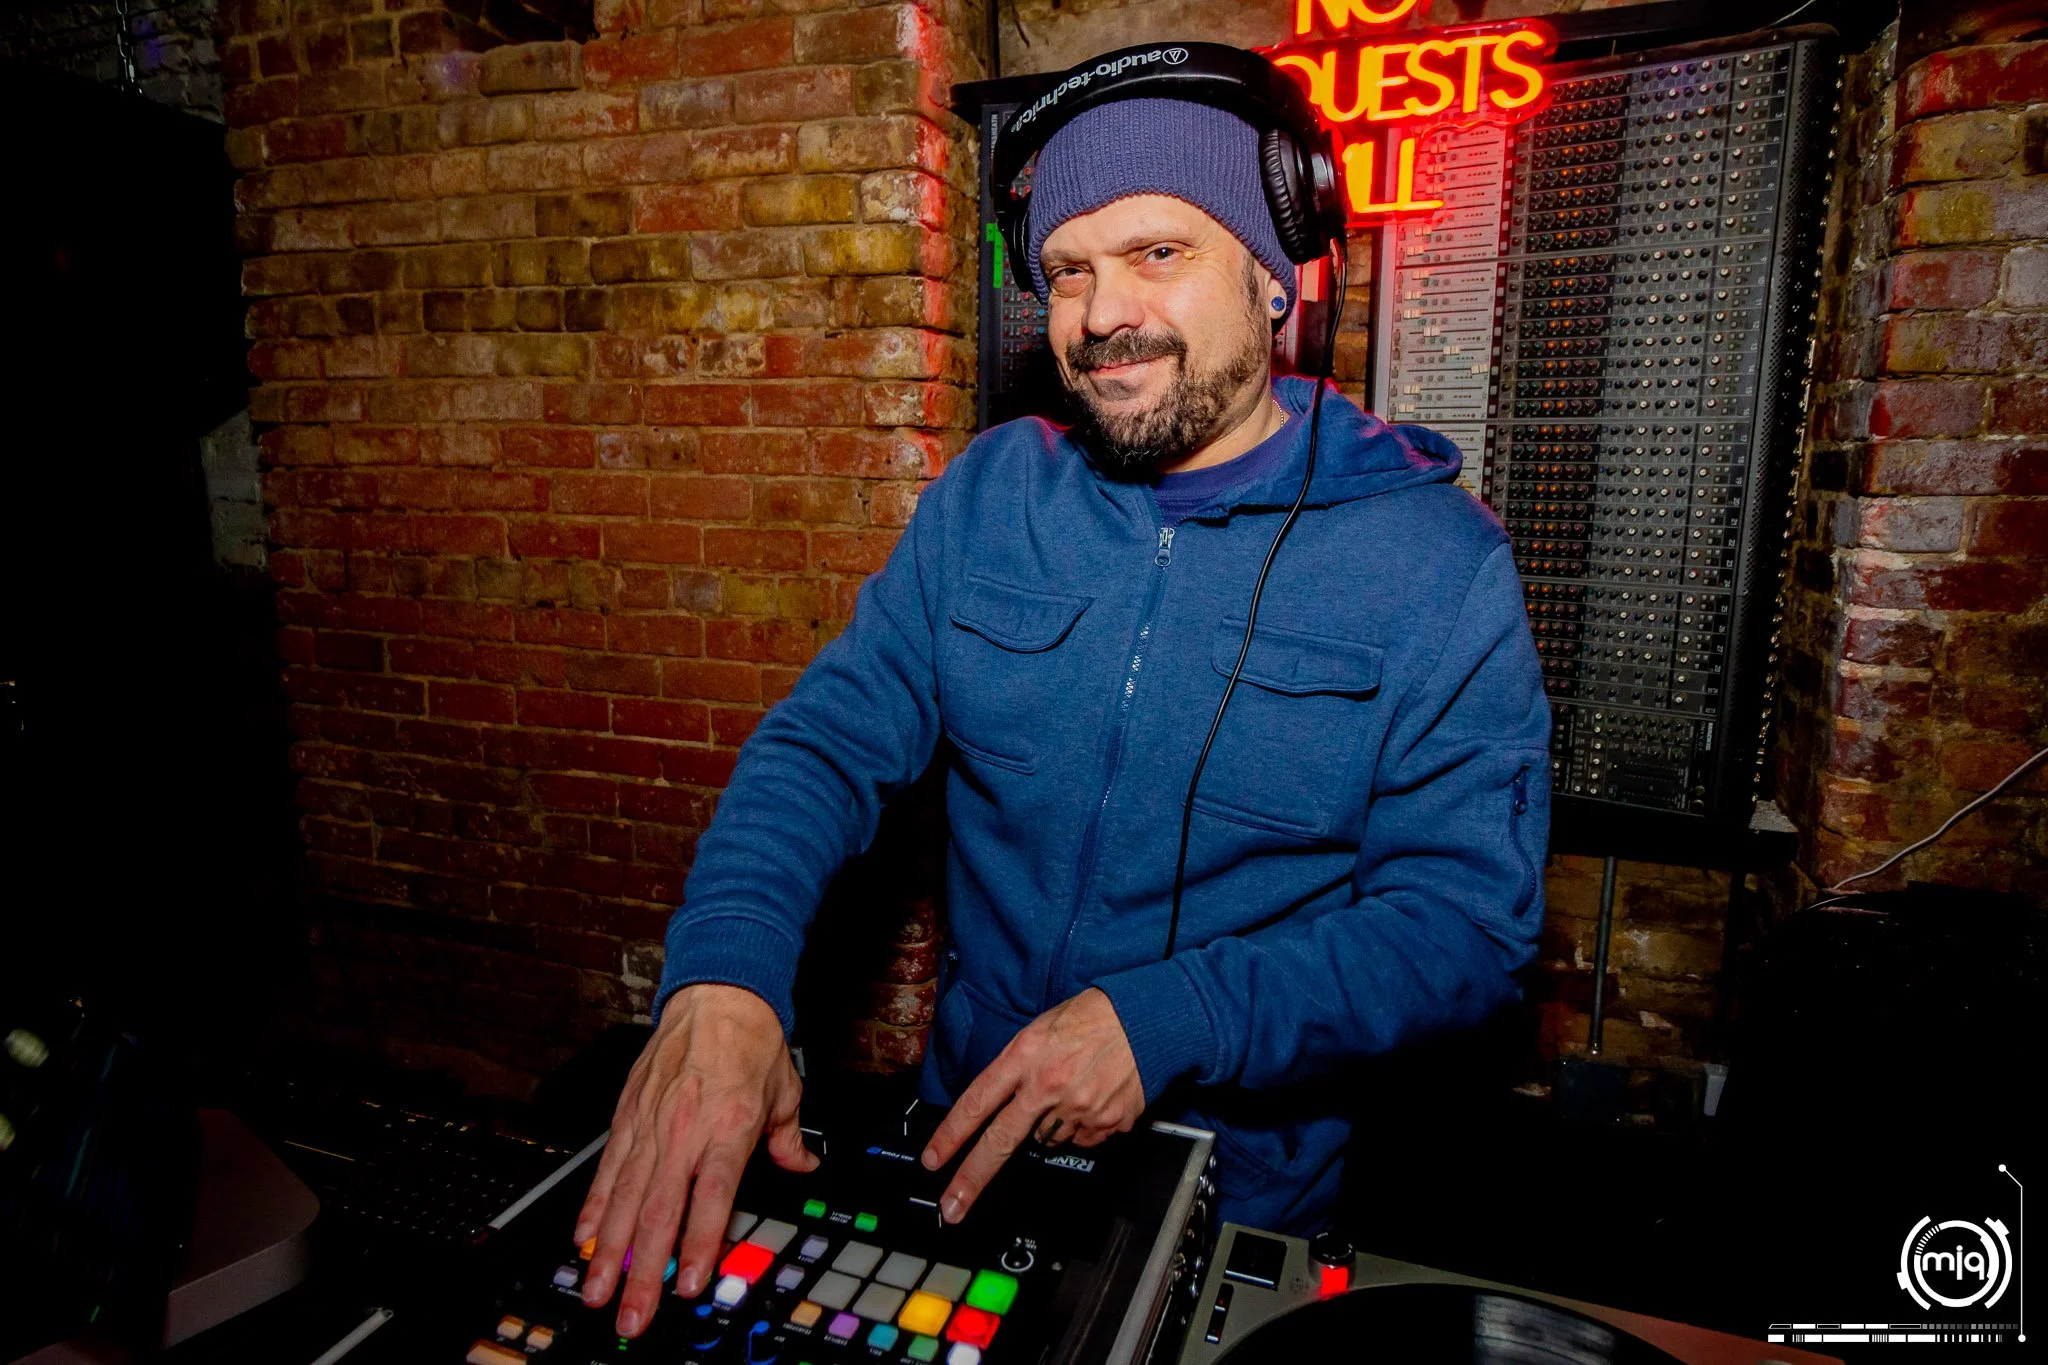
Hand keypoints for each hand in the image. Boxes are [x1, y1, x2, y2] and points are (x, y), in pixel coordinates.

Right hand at [573, 983, 816, 1336]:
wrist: (716, 993)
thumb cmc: (751, 1040)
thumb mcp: (786, 1091)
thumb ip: (789, 1139)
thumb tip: (803, 1168)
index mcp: (730, 1127)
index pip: (713, 1197)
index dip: (700, 1244)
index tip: (689, 1285)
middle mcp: (685, 1130)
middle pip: (659, 1213)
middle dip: (642, 1272)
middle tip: (631, 1315)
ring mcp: (651, 1125)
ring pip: (624, 1199)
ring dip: (609, 1252)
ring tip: (597, 1291)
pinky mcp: (627, 1116)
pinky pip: (607, 1170)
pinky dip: (593, 1208)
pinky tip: (583, 1240)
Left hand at [918, 987, 1144, 1222]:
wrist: (1147, 1019)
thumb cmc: (1092, 1017)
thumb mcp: (1041, 1029)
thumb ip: (1018, 1067)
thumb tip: (1003, 1103)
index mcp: (1025, 1056)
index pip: (978, 1101)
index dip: (951, 1134)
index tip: (933, 1160)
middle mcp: (1047, 1086)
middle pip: (1001, 1142)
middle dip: (972, 1178)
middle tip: (951, 1209)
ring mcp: (1078, 1109)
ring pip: (1046, 1140)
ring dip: (1049, 1126)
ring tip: (1070, 1092)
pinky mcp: (1106, 1124)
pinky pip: (1083, 1139)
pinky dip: (1082, 1126)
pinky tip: (1093, 1098)